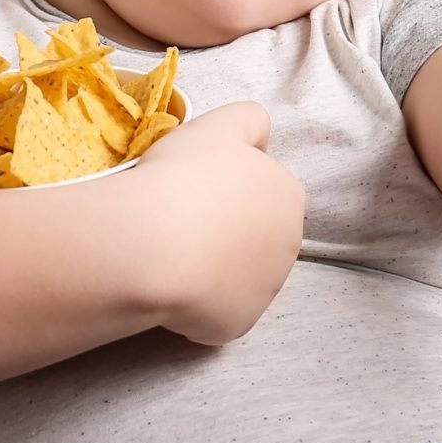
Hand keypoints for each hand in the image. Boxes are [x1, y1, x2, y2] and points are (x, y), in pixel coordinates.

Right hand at [123, 102, 303, 345]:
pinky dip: (198, 304)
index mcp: (287, 195)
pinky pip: (218, 311)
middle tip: (183, 222)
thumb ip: (249, 120)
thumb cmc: (184, 178)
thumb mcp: (219, 124)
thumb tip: (261, 136)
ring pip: (238, 276)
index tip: (198, 190)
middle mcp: (288, 245)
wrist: (153, 247)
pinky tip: (172, 286)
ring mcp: (265, 290)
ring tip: (173, 255)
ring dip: (214, 268)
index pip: (266, 191)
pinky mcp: (237, 322)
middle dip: (228, 232)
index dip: (231, 189)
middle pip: (257, 236)